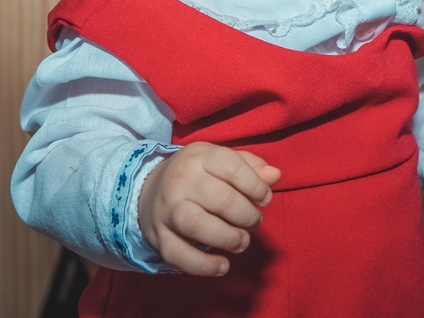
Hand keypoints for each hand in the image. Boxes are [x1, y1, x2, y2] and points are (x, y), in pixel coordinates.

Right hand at [138, 142, 280, 275]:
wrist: (148, 190)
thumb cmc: (198, 175)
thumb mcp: (221, 160)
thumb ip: (250, 166)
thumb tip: (274, 176)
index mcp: (199, 157)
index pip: (231, 167)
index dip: (255, 185)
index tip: (265, 198)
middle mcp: (180, 180)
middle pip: (219, 198)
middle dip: (246, 215)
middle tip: (255, 223)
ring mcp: (167, 209)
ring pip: (196, 224)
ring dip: (227, 237)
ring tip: (242, 242)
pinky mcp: (159, 237)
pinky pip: (178, 254)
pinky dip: (202, 265)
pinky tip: (223, 266)